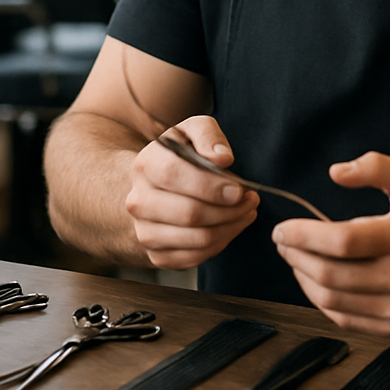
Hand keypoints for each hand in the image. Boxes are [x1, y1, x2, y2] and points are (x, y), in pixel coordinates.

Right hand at [124, 115, 259, 268]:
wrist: (157, 187)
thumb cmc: (181, 156)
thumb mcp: (192, 132)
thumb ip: (207, 135)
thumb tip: (221, 158)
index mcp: (145, 165)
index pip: (174, 176)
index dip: (211, 186)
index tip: (238, 189)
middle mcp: (139, 201)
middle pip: (190, 213)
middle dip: (229, 210)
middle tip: (250, 200)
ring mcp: (145, 231)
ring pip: (197, 239)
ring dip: (231, 227)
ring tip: (245, 212)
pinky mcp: (157, 255)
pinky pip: (196, 258)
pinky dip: (221, 244)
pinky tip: (230, 226)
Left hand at [271, 152, 389, 334]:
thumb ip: (376, 167)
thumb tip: (336, 172)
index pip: (343, 241)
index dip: (305, 235)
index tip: (283, 228)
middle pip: (331, 274)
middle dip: (296, 256)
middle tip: (284, 241)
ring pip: (332, 301)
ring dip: (303, 279)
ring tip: (295, 258)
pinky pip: (345, 319)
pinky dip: (322, 300)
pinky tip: (315, 281)